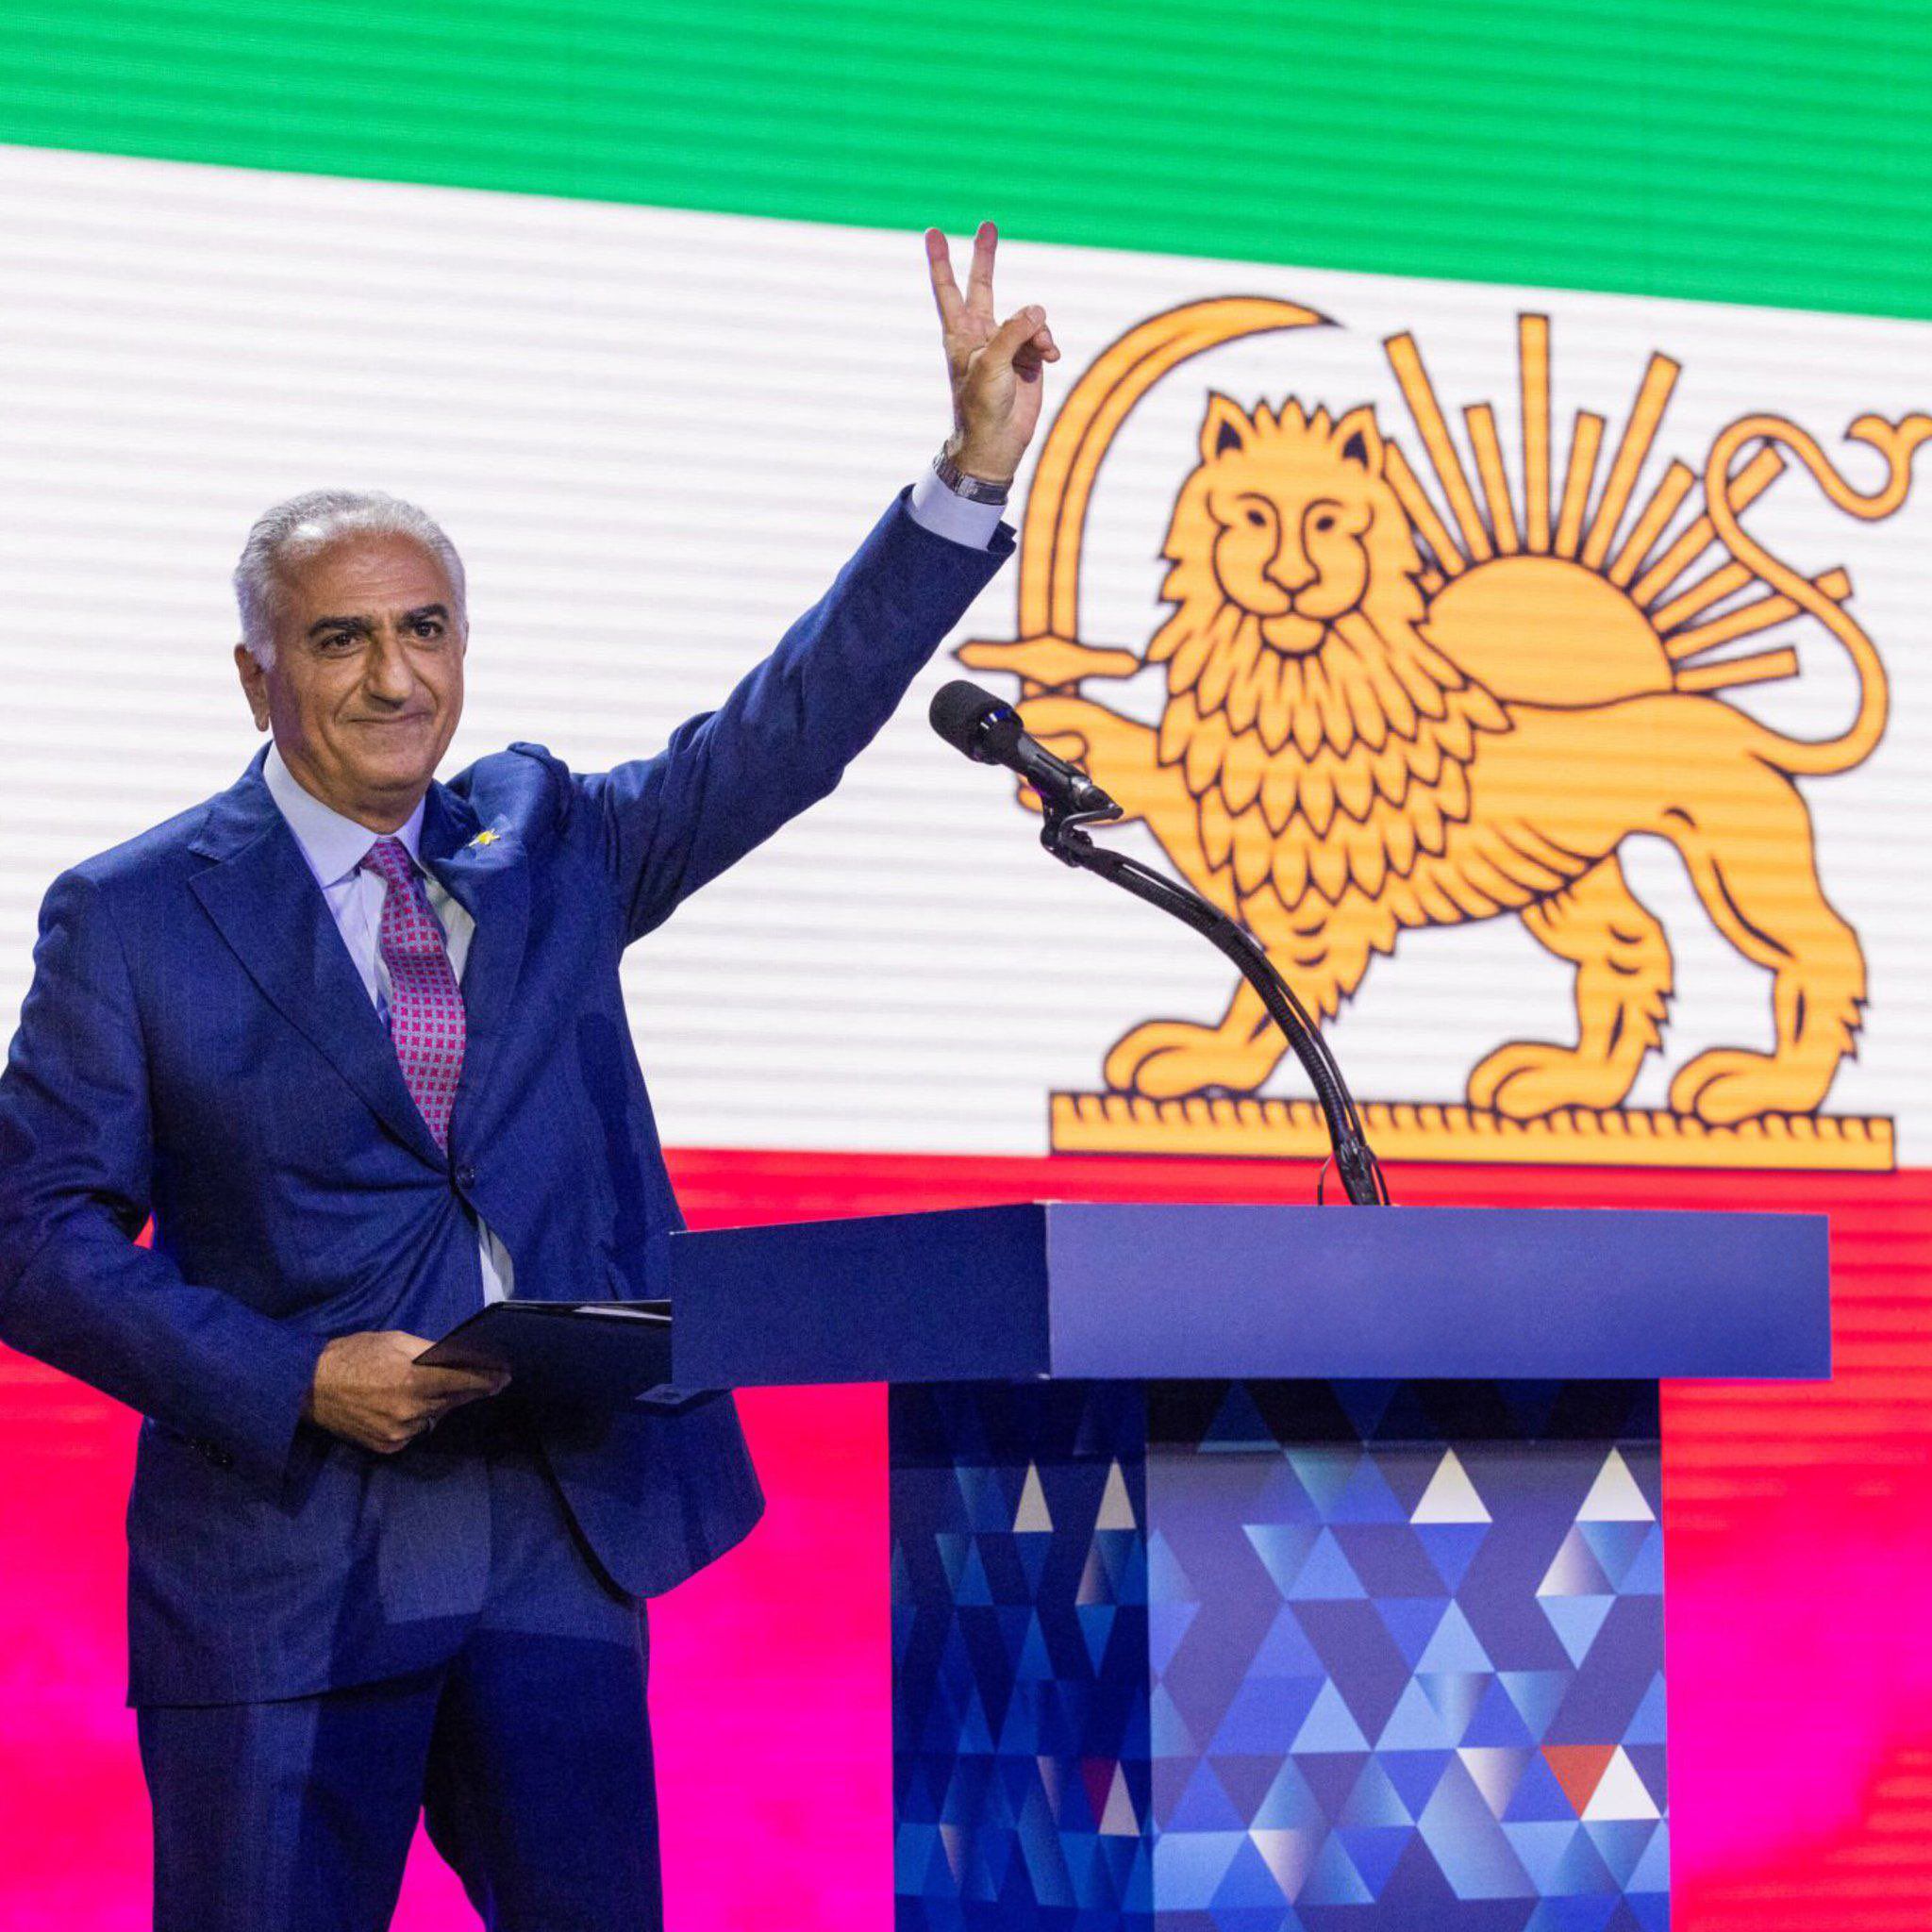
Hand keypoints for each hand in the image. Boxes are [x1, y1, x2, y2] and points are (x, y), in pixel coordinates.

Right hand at [302, 1330, 508, 1454]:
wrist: (308, 1387)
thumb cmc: (353, 1354)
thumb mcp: (394, 1340)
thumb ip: (429, 1351)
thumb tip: (458, 1357)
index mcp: (413, 1379)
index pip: (464, 1381)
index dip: (487, 1379)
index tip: (505, 1376)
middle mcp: (410, 1410)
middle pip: (453, 1400)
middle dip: (470, 1389)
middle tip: (488, 1380)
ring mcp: (399, 1432)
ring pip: (435, 1417)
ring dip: (442, 1403)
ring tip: (438, 1388)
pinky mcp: (387, 1446)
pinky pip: (415, 1431)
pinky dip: (419, 1418)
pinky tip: (411, 1405)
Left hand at [925, 221, 1059, 486]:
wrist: (997, 444)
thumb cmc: (982, 408)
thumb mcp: (992, 366)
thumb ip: (1013, 332)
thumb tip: (1038, 308)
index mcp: (961, 334)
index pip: (948, 289)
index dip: (940, 261)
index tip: (932, 232)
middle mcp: (982, 334)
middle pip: (983, 286)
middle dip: (986, 257)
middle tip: (987, 225)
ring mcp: (1006, 346)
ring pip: (1028, 318)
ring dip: (1038, 332)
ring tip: (1040, 355)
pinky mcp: (1027, 360)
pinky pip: (1043, 338)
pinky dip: (1049, 346)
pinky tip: (1051, 359)